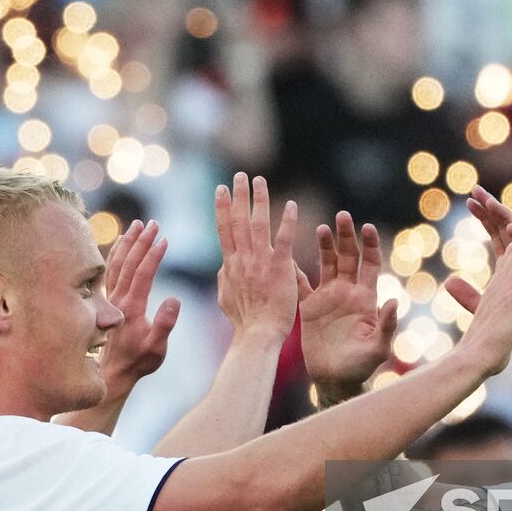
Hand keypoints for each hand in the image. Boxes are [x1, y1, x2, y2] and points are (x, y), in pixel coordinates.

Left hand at [99, 220, 181, 399]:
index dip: (153, 255)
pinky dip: (116, 252)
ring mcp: (111, 298)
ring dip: (128, 242)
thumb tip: (175, 299)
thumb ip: (165, 324)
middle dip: (141, 241)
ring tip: (138, 224)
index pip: (143, 274)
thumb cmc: (139, 361)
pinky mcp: (108, 299)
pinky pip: (110, 270)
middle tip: (154, 223)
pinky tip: (122, 242)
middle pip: (129, 262)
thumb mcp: (157, 348)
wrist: (114, 371)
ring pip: (117, 263)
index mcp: (132, 307)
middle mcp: (118, 299)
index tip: (164, 239)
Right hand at [214, 173, 298, 338]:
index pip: (223, 230)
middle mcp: (242, 259)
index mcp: (230, 265)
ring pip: (257, 223)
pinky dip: (286, 220)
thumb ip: (226, 278)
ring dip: (258, 199)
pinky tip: (291, 204)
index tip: (220, 189)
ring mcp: (260, 261)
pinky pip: (283, 238)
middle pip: (237, 220)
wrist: (258, 334)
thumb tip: (225, 266)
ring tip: (258, 180)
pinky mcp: (279, 267)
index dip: (221, 207)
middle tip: (239, 176)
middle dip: (237, 196)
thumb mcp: (225, 298)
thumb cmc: (244, 322)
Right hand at [298, 211, 396, 399]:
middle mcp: (347, 292)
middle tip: (342, 216)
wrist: (336, 380)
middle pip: (348, 256)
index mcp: (365, 298)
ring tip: (322, 227)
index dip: (370, 245)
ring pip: (327, 264)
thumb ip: (387, 326)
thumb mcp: (378, 348)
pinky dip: (295, 271)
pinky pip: (300, 285)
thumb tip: (395, 302)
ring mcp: (327, 297)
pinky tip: (289, 255)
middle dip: (346, 236)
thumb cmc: (362, 366)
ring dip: (325, 245)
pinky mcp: (309, 307)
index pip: (371, 264)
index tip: (367, 227)